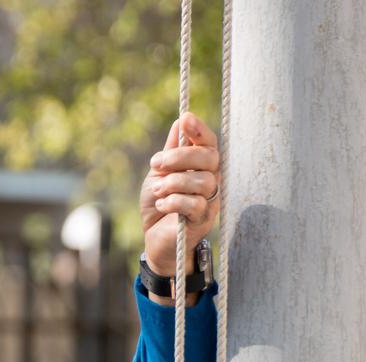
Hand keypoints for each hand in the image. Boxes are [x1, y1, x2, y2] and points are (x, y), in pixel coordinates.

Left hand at [140, 112, 219, 276]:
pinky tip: (161, 205)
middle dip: (180, 157)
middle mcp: (211, 181)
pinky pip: (194, 204)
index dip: (199, 129)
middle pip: (209, 158)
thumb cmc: (158, 205)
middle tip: (156, 164)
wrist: (154, 240)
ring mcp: (210, 201)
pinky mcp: (203, 220)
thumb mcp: (159, 175)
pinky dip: (173, 201)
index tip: (185, 119)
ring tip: (157, 192)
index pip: (209, 143)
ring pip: (202, 181)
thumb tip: (179, 122)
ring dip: (173, 183)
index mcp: (200, 167)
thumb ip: (169, 151)